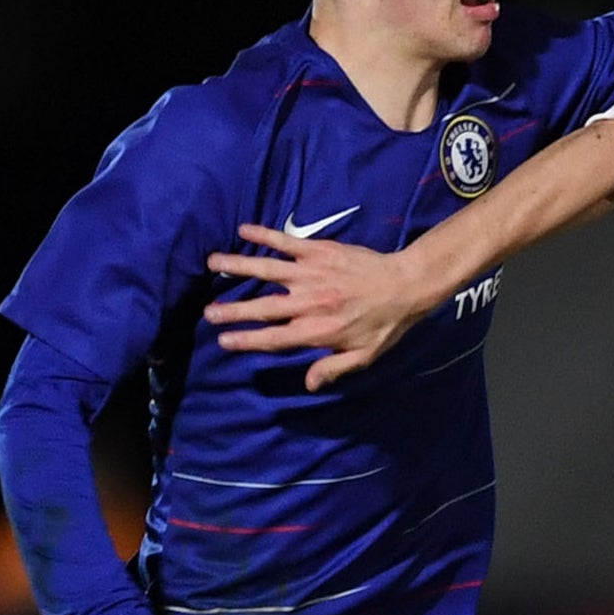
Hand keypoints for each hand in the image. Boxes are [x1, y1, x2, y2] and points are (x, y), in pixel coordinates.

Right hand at [203, 227, 451, 390]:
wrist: (406, 285)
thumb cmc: (386, 324)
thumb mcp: (364, 356)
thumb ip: (333, 369)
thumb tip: (308, 384)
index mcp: (318, 331)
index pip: (274, 338)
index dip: (247, 340)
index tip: (224, 340)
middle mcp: (310, 302)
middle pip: (263, 307)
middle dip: (233, 310)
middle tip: (207, 311)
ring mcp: (312, 274)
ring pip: (267, 270)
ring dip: (238, 266)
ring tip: (212, 264)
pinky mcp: (319, 251)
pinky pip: (286, 243)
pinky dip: (264, 235)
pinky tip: (243, 231)